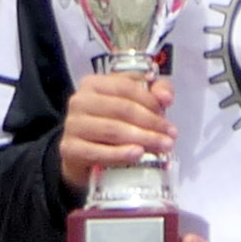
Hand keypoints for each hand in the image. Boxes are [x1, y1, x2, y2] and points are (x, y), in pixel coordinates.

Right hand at [54, 72, 173, 197]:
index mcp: (93, 84)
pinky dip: (120, 153)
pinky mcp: (70, 149)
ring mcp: (73, 125)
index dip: (150, 100)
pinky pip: (98, 151)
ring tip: (162, 146)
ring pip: (113, 129)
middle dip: (151, 122)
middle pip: (122, 109)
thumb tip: (166, 97)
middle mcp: (80, 101)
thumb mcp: (134, 104)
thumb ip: (154, 92)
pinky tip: (137, 154)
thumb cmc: (112, 126)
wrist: (84, 158)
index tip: (168, 114)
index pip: (126, 87)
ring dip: (142, 138)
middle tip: (170, 135)